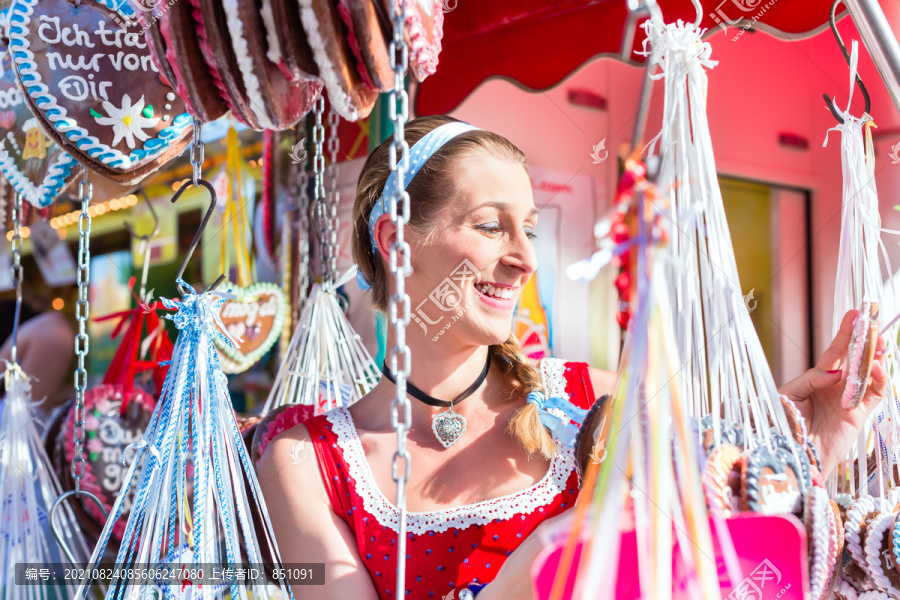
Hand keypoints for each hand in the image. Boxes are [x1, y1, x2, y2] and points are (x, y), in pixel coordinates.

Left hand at [777, 309, 888, 473]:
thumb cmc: (784, 426)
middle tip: (874, 320)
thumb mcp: (788, 396)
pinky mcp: (860, 415)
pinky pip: (875, 394)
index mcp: (817, 378)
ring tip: (879, 340)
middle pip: (855, 358)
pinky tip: (877, 366)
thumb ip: (808, 379)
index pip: (834, 352)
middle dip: (865, 339)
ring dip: (875, 356)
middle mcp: (836, 386)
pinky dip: (879, 379)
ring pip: (869, 373)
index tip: (855, 313)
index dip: (845, 333)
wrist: (793, 456)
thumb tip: (834, 374)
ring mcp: (849, 399)